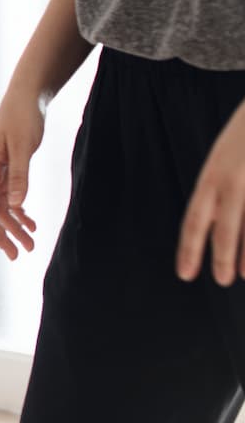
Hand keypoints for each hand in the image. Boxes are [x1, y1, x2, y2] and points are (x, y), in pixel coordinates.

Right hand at [0, 90, 44, 259]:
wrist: (28, 97)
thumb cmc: (22, 118)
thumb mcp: (22, 148)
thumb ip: (18, 177)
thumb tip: (14, 206)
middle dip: (3, 233)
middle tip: (16, 255)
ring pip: (2, 206)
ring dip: (14, 226)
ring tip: (29, 245)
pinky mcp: (10, 169)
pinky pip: (11, 197)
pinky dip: (20, 211)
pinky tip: (31, 224)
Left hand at [178, 99, 244, 284]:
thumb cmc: (242, 141)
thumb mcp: (223, 164)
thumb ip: (218, 193)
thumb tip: (211, 226)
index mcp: (211, 177)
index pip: (196, 218)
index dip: (190, 247)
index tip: (184, 274)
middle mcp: (230, 180)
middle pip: (224, 224)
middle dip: (221, 255)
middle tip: (221, 281)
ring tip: (243, 277)